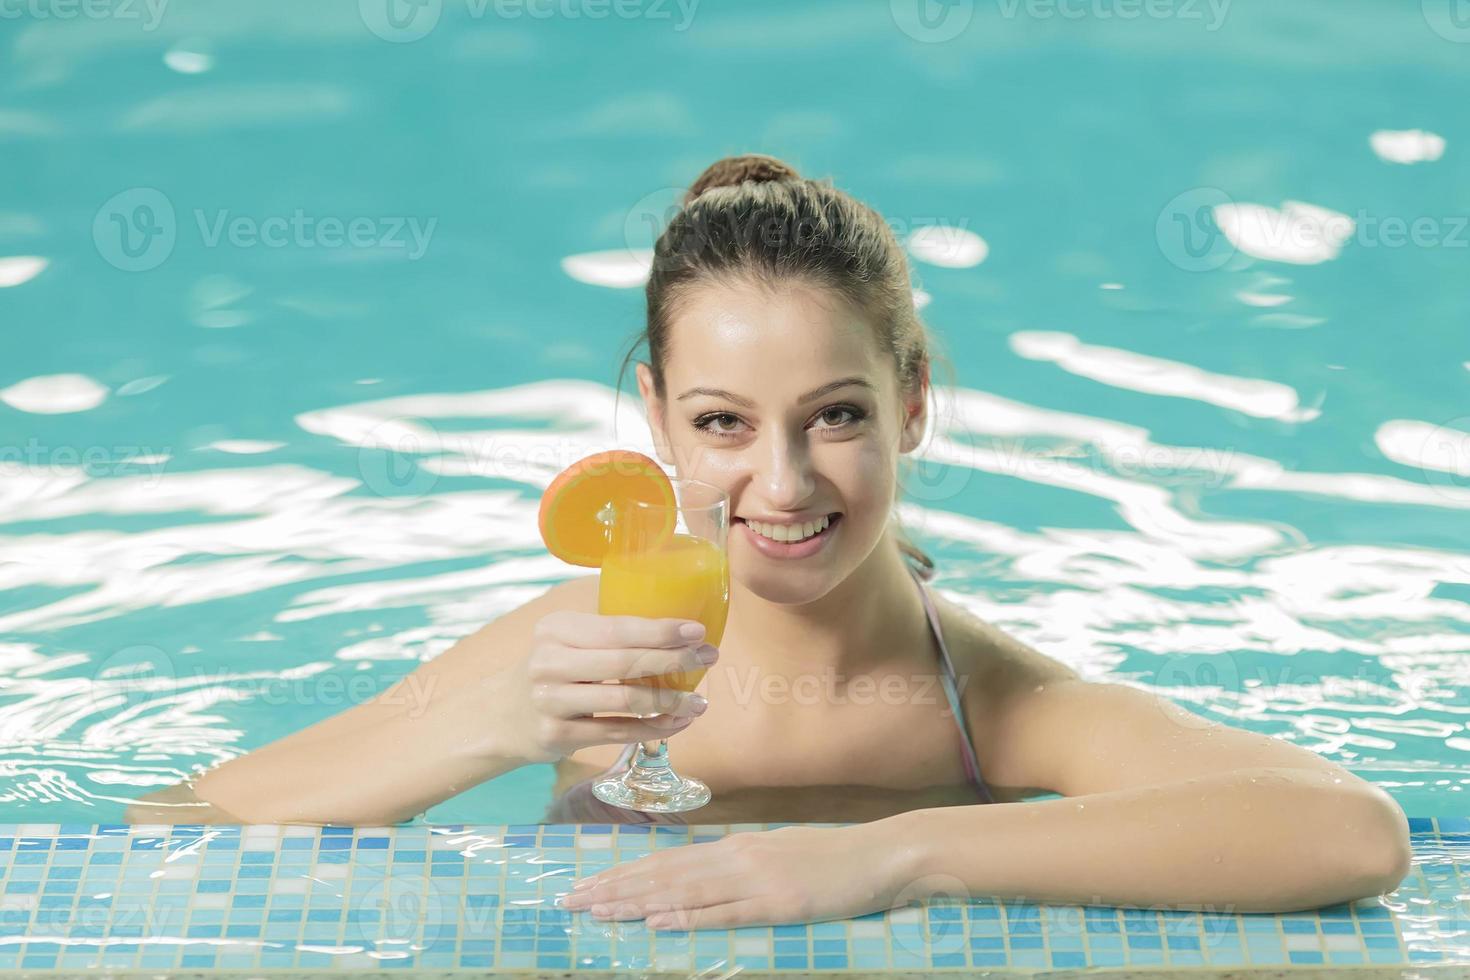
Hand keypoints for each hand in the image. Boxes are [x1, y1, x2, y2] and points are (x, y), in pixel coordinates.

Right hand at [500, 610, 718, 764]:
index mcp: (557, 629)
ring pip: (625, 701)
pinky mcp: (557, 736)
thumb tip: (677, 633)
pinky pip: (617, 732)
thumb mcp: (564, 642)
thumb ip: (607, 637)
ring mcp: (551, 701)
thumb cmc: (549, 671)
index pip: (617, 628)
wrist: (499, 717)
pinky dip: (653, 728)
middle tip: (709, 658)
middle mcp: (549, 662)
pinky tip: (677, 723)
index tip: (698, 631)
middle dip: (674, 660)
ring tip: (700, 701)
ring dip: (670, 702)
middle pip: (624, 662)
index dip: (661, 630)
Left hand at [558, 824, 916, 929]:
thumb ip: (739, 868)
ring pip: (684, 891)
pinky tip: (660, 922)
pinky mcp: (778, 904)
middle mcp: (736, 859)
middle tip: (572, 900)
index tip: (588, 884)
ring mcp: (756, 880)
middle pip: (663, 874)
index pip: (666, 862)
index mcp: (735, 848)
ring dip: (638, 902)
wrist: (881, 854)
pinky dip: (689, 917)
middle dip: (614, 888)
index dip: (624, 874)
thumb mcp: (778, 856)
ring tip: (600, 912)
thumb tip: (701, 879)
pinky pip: (726, 912)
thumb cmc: (832, 859)